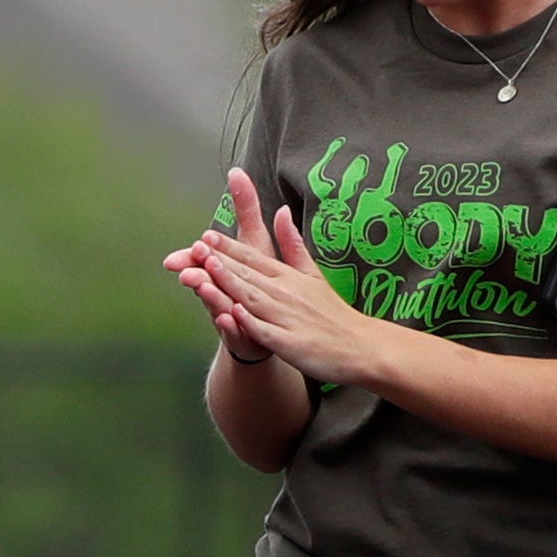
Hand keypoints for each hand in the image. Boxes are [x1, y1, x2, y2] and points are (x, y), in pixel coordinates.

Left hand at [169, 170, 380, 385]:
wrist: (360, 346)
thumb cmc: (332, 312)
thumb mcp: (312, 273)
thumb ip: (293, 244)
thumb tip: (281, 210)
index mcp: (288, 277)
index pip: (253, 258)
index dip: (228, 247)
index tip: (207, 235)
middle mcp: (286, 293)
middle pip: (248, 275)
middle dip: (220, 260)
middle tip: (196, 246)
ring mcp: (287, 318)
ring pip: (252, 298)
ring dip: (230, 283)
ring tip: (208, 269)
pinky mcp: (291, 343)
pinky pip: (266, 331)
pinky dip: (250, 321)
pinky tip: (234, 312)